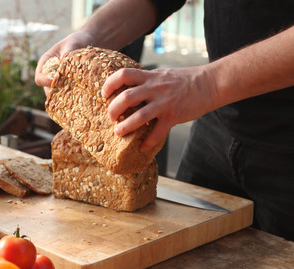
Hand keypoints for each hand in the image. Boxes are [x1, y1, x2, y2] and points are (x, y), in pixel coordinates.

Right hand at [35, 31, 95, 92]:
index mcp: (45, 63)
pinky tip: (82, 93)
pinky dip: (72, 96)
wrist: (85, 43)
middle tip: (71, 90)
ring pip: (56, 95)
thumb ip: (68, 53)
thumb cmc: (76, 41)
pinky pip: (66, 95)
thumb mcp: (72, 43)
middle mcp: (48, 74)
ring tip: (77, 93)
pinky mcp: (66, 85)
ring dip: (65, 95)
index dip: (46, 81)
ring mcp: (57, 81)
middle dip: (57, 91)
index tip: (58, 80)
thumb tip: (64, 64)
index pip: (39, 78)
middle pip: (47, 90)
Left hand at [102, 65, 216, 151]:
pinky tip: (142, 147)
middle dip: (113, 109)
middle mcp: (155, 88)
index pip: (123, 75)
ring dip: (126, 126)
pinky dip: (148, 142)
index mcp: (150, 77)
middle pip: (126, 97)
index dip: (110, 84)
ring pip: (139, 116)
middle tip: (110, 117)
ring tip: (118, 132)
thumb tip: (128, 90)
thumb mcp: (162, 75)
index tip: (104, 94)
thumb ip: (146, 82)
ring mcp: (164, 102)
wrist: (211, 83)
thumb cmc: (185, 80)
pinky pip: (158, 132)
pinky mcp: (174, 115)